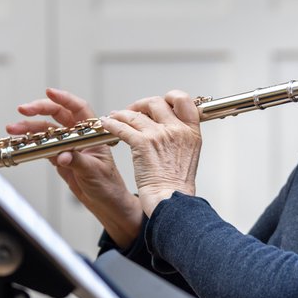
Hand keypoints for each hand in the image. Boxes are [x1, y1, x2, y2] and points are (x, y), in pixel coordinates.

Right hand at [10, 87, 143, 246]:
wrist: (106, 204)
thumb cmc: (109, 186)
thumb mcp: (94, 172)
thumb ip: (78, 161)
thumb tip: (62, 155)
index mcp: (93, 134)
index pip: (79, 109)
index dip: (64, 98)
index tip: (49, 92)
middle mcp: (79, 136)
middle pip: (58, 115)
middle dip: (40, 110)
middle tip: (23, 110)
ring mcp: (68, 146)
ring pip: (46, 130)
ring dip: (29, 128)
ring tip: (13, 129)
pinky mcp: (59, 157)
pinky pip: (42, 146)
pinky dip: (30, 143)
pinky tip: (19, 140)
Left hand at [101, 90, 202, 215]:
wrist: (171, 199)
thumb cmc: (177, 184)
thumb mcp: (189, 155)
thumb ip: (181, 138)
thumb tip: (167, 128)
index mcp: (191, 132)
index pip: (184, 101)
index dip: (170, 97)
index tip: (159, 103)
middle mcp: (176, 129)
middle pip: (156, 103)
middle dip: (140, 105)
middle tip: (132, 111)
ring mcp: (159, 135)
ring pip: (135, 114)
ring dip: (121, 114)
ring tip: (114, 116)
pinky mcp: (142, 143)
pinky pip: (123, 127)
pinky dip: (111, 124)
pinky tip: (106, 124)